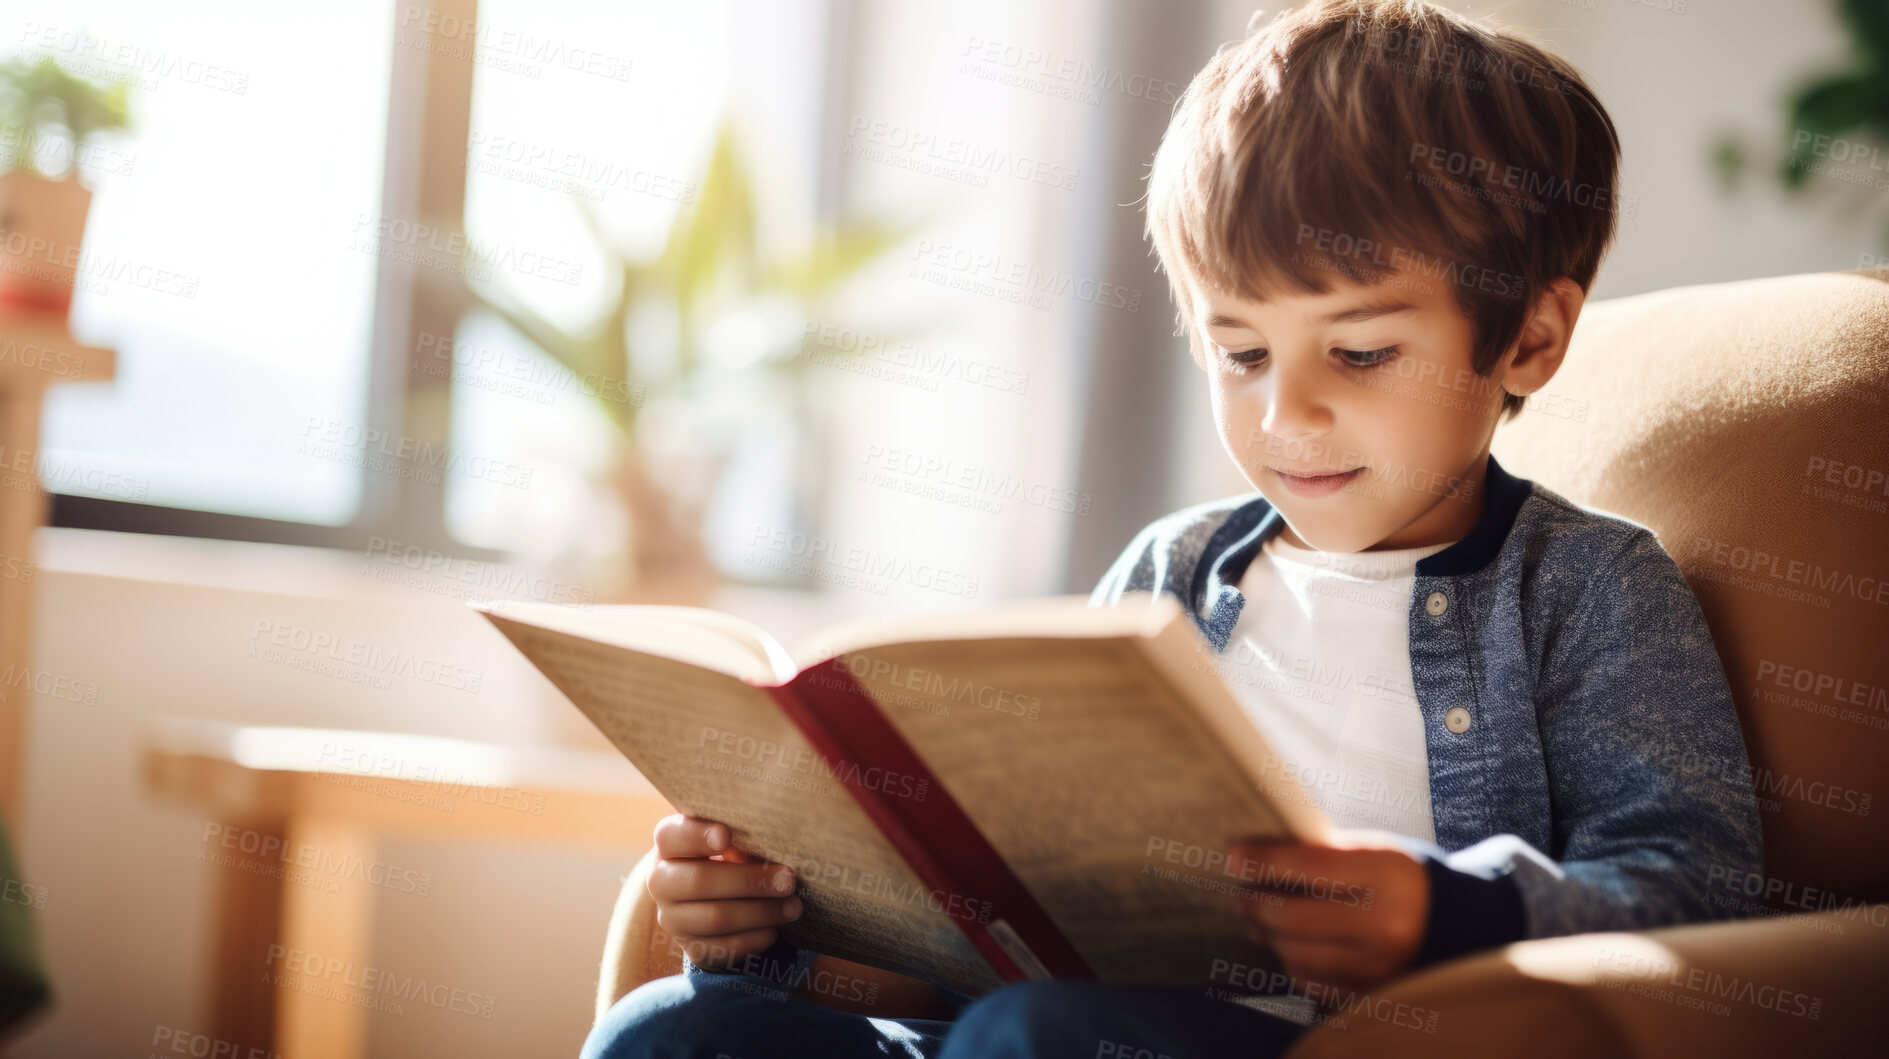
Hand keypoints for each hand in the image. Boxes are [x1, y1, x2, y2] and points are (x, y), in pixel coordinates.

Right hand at [647, 814, 801, 970]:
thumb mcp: (729, 840)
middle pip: (699, 881)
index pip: (671, 835)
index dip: (697, 835)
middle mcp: (661, 883)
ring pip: (715, 918)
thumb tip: (770, 845)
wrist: (709, 898)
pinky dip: (755, 937)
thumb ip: (740, 837)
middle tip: (788, 880)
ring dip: (760, 912)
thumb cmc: (727, 856)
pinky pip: (724, 949)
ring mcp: (673, 919)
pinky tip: (776, 928)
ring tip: (793, 906)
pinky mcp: (693, 949)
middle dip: (748, 880)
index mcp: (668, 845)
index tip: (726, 835)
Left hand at [1227, 831, 1429, 1001]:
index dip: (1261, 861)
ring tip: (1257, 917)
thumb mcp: (1371, 850)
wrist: (1452, 922)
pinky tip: (1288, 944)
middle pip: (1292, 917)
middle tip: (1242, 893)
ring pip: (1294, 954)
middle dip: (1255, 902)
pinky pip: (1310, 982)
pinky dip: (1291, 961)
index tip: (1233, 856)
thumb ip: (1318, 854)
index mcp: (1387, 875)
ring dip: (1267, 934)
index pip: (1306, 867)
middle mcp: (1385, 925)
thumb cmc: (1401, 877)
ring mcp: (1378, 966)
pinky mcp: (1371, 992)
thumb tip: (1252, 857)